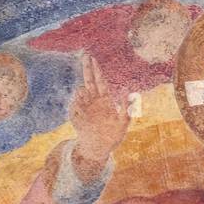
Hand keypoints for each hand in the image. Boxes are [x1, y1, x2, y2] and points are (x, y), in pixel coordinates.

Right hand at [71, 54, 127, 174]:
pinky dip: (77, 109)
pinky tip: (83, 119)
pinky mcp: (76, 115)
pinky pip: (74, 107)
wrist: (98, 148)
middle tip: (85, 54)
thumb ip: (127, 109)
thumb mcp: (123, 124)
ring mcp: (84, 107)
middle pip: (89, 81)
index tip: (92, 58)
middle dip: (87, 68)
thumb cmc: (112, 136)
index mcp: (105, 100)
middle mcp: (94, 101)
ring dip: (82, 94)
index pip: (100, 82)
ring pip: (80, 92)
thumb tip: (128, 91)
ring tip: (87, 106)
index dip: (96, 70)